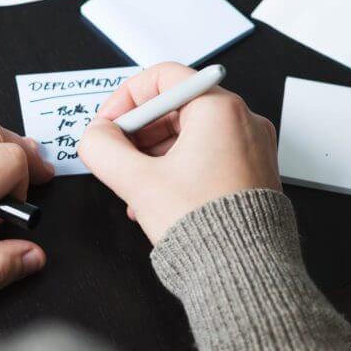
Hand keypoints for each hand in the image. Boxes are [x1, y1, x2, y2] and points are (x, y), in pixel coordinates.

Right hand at [78, 63, 280, 244]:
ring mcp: (253, 147)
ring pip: (190, 133)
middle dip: (138, 131)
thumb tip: (96, 136)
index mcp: (220, 110)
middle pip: (176, 106)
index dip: (126, 98)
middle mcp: (243, 121)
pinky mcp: (254, 171)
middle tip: (115, 155)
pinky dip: (178, 166)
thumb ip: (104, 149)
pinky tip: (157, 196)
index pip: (163, 77)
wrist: (245, 273)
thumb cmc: (206, 227)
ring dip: (154, 153)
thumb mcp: (138, 182)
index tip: (108, 124)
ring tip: (133, 185)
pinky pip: (208, 154)